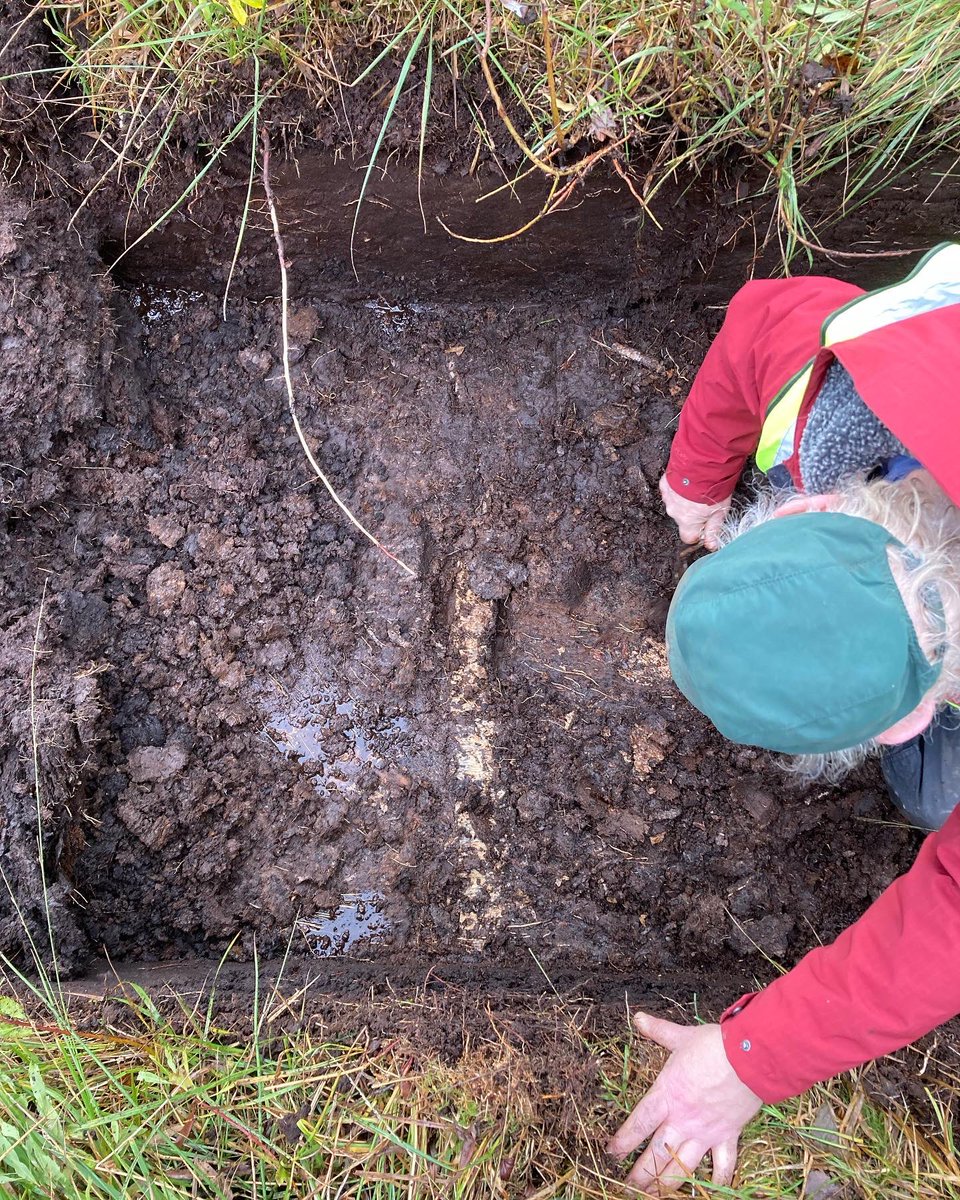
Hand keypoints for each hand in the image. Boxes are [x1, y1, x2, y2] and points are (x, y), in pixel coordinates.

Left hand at [607, 1011, 762, 1195]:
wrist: (750, 1056)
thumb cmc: (713, 1046)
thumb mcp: (680, 1037)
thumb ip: (658, 1031)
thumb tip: (638, 1018)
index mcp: (667, 1095)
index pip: (638, 1123)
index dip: (623, 1141)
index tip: (611, 1152)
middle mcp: (683, 1119)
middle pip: (657, 1154)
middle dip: (641, 1175)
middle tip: (628, 1188)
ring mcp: (705, 1132)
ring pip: (683, 1167)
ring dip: (667, 1185)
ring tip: (654, 1197)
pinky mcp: (728, 1137)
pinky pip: (722, 1166)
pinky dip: (718, 1181)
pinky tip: (712, 1191)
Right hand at [658, 477, 730, 550]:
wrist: (702, 464)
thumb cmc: (713, 488)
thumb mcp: (720, 513)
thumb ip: (714, 530)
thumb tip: (711, 546)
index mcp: (687, 522)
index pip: (688, 537)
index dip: (698, 533)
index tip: (706, 525)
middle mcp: (674, 512)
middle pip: (682, 520)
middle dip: (691, 514)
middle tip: (704, 503)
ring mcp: (667, 498)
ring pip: (675, 504)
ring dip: (684, 500)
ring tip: (697, 490)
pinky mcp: (664, 484)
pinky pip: (670, 490)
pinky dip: (677, 488)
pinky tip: (687, 482)